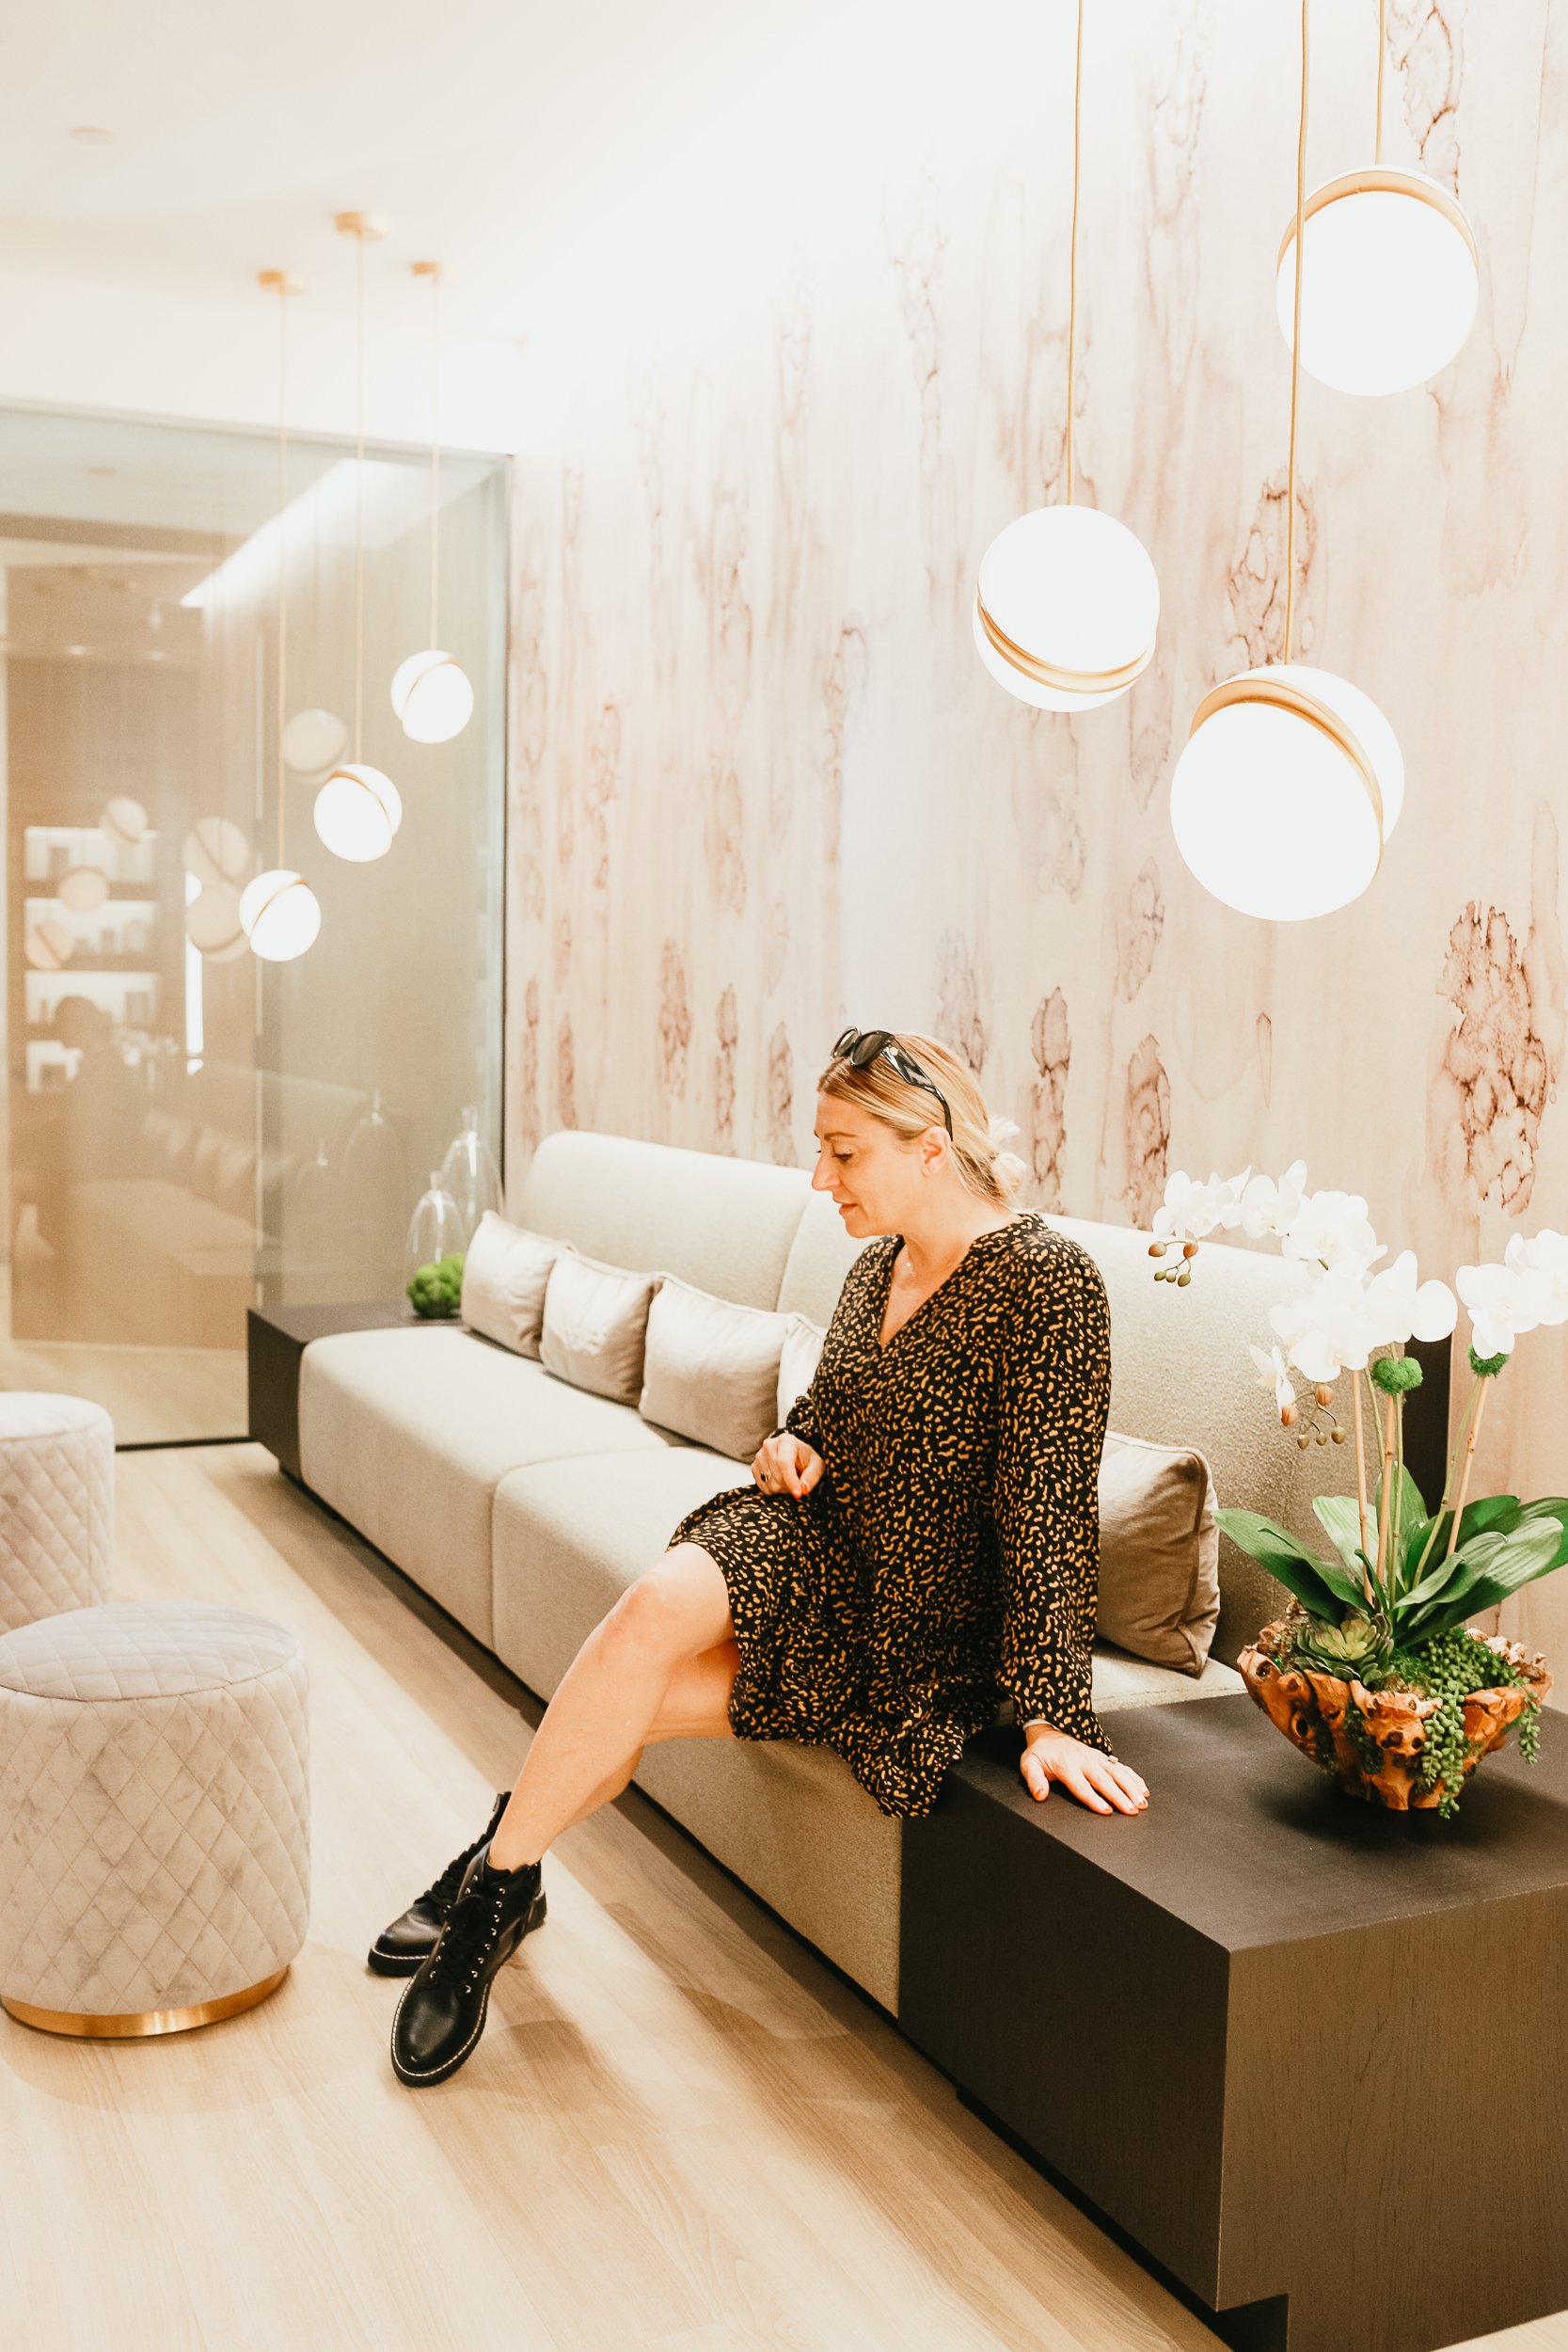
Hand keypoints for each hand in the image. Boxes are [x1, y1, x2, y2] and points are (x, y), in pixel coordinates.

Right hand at [751, 1432, 824, 1498]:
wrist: (795, 1457)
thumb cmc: (807, 1460)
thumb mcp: (817, 1465)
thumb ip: (812, 1476)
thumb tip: (804, 1488)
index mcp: (786, 1441)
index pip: (784, 1462)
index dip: (791, 1480)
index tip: (798, 1494)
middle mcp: (769, 1445)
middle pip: (777, 1475)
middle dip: (789, 1485)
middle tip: (797, 1483)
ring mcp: (759, 1455)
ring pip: (769, 1483)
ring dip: (781, 1488)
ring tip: (789, 1480)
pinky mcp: (754, 1466)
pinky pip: (762, 1486)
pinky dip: (772, 1489)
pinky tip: (779, 1482)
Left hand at [1019, 1724, 1148, 1814]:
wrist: (1048, 1731)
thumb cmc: (1040, 1753)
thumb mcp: (1029, 1764)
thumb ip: (1034, 1780)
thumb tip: (1040, 1795)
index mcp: (1066, 1765)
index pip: (1082, 1786)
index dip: (1094, 1799)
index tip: (1106, 1810)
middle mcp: (1084, 1760)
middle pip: (1104, 1780)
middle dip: (1120, 1795)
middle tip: (1132, 1809)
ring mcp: (1096, 1757)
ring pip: (1117, 1772)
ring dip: (1131, 1787)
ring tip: (1142, 1802)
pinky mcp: (1102, 1757)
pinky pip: (1121, 1766)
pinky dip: (1134, 1777)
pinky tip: (1143, 1789)